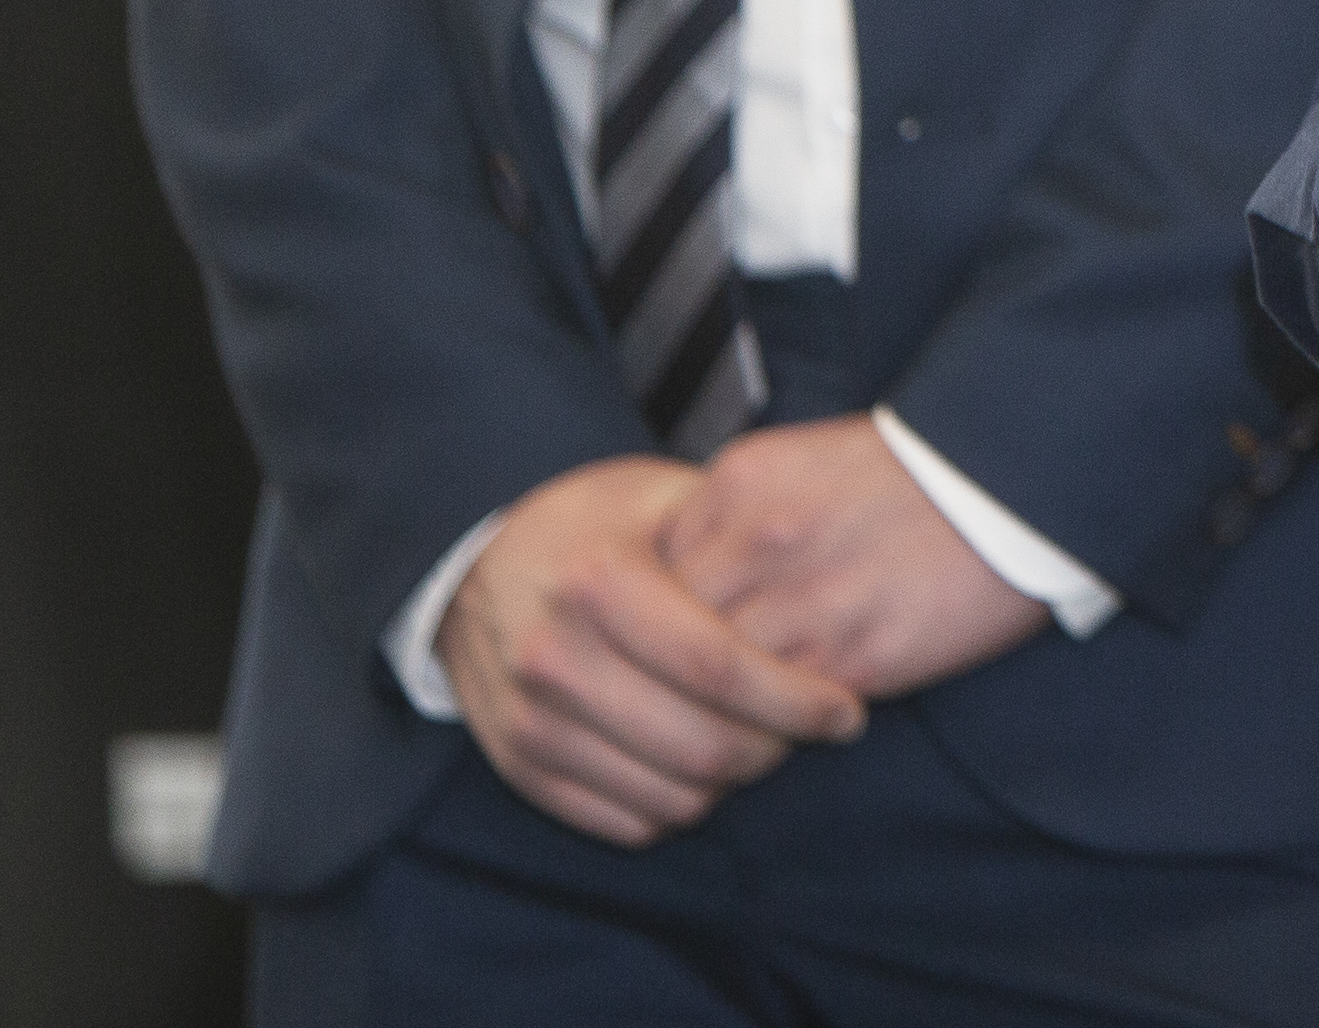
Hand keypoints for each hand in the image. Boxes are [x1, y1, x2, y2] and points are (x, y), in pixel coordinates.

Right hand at [438, 457, 864, 846]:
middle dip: (777, 748)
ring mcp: (530, 721)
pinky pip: (626, 821)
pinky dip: (680, 803)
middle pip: (700, 745)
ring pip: (670, 795)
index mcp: (598, 584)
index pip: (719, 669)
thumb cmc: (593, 525)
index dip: (798, 700)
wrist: (471, 565)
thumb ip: (733, 538)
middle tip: (809, 730)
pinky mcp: (518, 766)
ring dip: (732, 782)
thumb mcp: (658, 498)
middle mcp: (554, 658)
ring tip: (759, 741)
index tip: (846, 710)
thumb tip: (823, 586)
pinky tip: (702, 762)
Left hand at [657, 416, 1046, 703]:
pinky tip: (782, 733)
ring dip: (712, 715)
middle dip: (664, 678)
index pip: (645, 572)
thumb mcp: (802, 462)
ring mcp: (798, 596)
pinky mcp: (851, 652)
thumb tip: (690, 579)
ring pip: (709, 685)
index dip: (650, 621)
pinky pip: (775, 714)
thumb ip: (735, 515)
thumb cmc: (913, 468)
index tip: (663, 647)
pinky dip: (768, 731)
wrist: (1010, 476)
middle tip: (678, 707)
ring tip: (727, 732)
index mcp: (738, 481)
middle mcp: (755, 538)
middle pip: (662, 634)